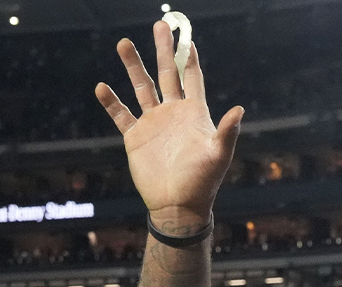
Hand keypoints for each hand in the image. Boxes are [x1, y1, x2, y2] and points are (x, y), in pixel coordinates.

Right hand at [95, 21, 243, 230]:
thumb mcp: (218, 155)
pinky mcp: (135, 137)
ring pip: (141, 88)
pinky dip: (111, 102)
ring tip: (124, 43)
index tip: (187, 38)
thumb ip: (227, 131)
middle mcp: (173, 114)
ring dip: (133, 67)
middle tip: (159, 26)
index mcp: (195, 114)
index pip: (193, 79)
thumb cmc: (203, 181)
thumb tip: (239, 110)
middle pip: (167, 75)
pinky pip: (121, 115)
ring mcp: (153, 124)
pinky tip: (102, 87)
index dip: (191, 60)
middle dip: (163, 51)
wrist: (178, 205)